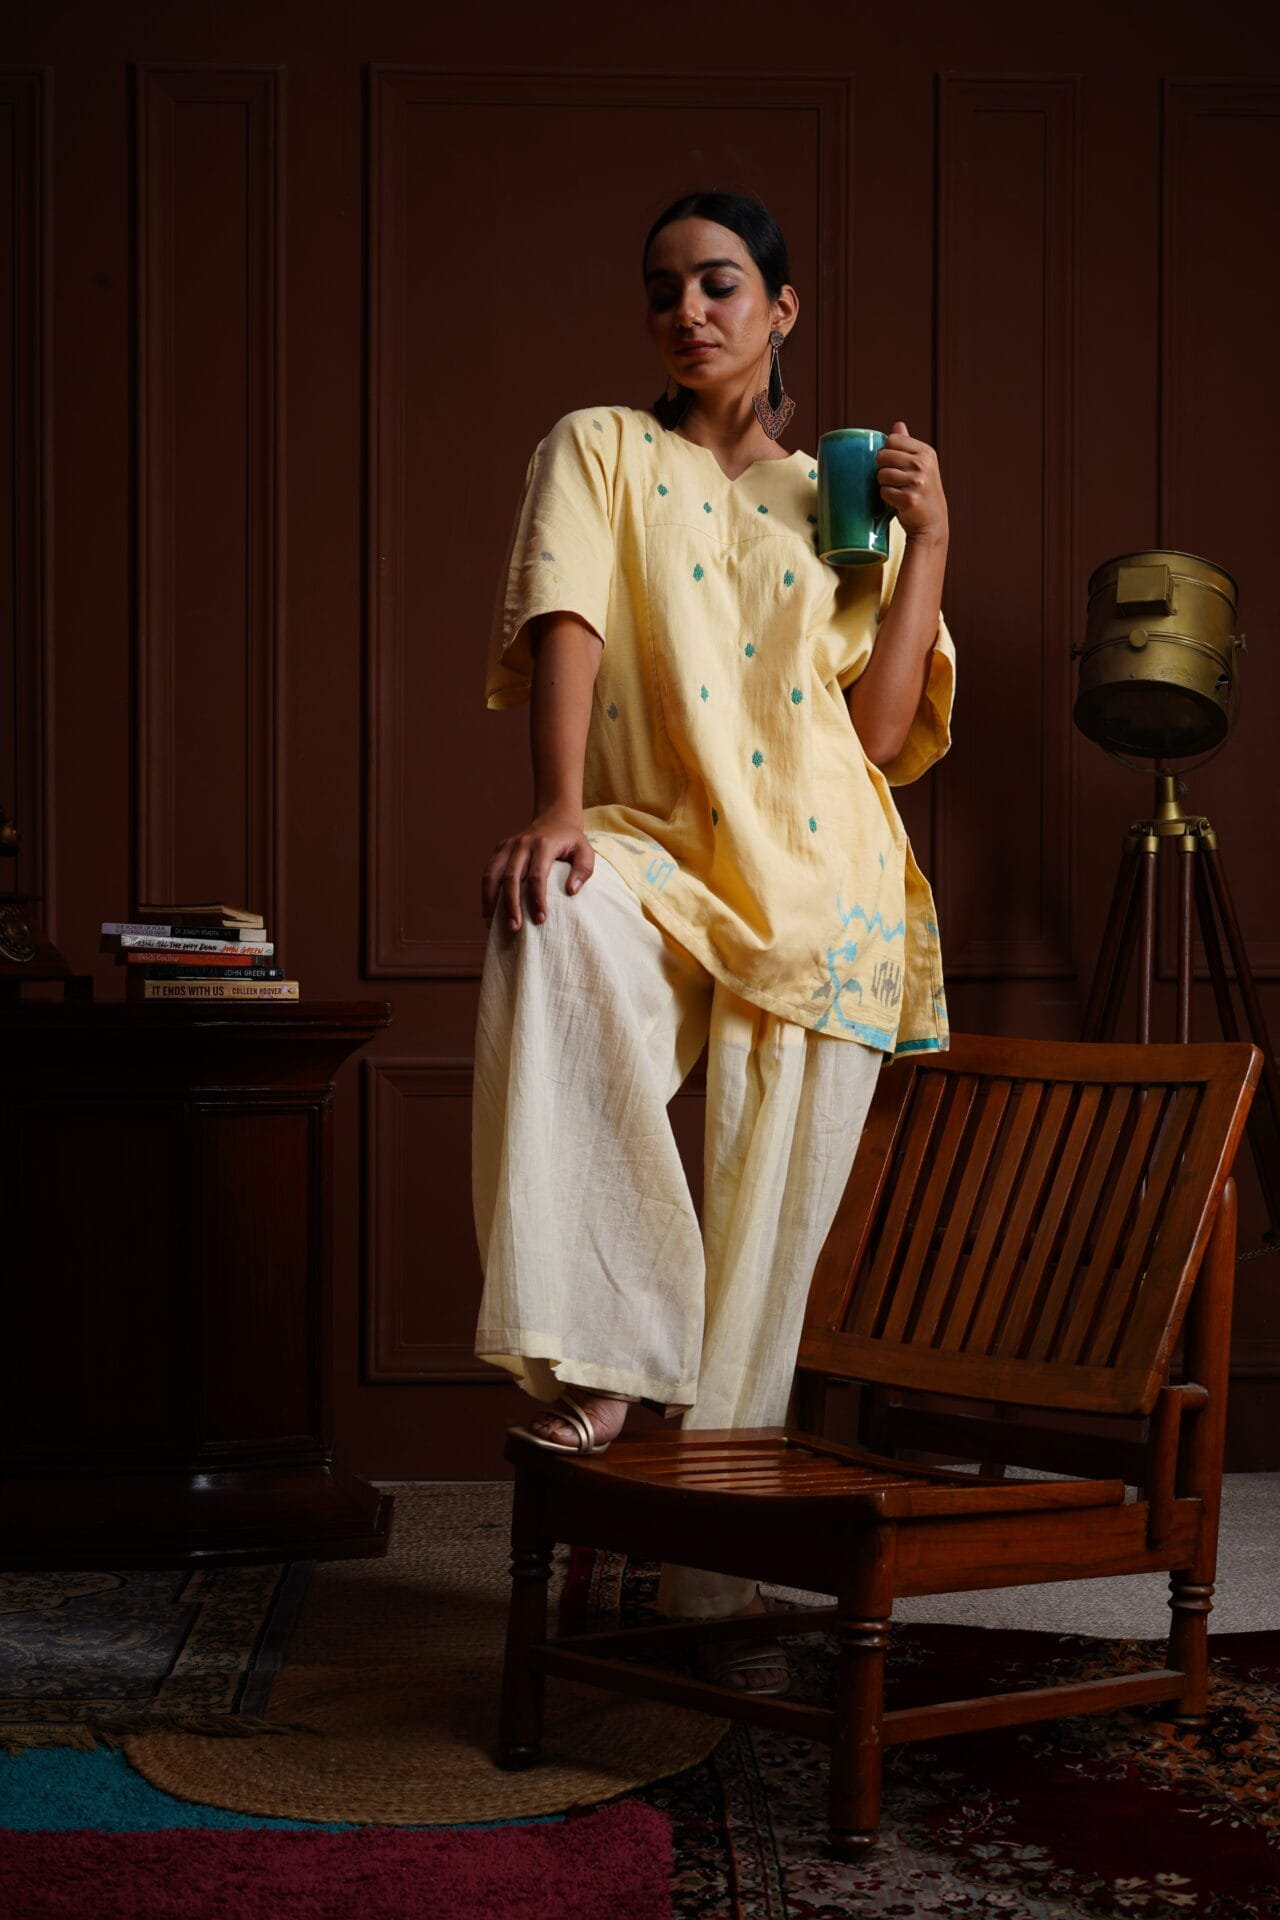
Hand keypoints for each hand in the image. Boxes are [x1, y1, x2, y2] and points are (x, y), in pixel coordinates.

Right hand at [481, 809, 594, 932]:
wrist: (554, 818)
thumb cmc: (571, 841)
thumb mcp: (585, 851)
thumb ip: (584, 869)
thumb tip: (571, 891)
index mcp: (543, 844)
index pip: (537, 875)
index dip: (537, 899)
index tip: (540, 920)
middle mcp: (522, 843)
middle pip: (511, 877)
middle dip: (511, 905)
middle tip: (514, 928)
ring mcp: (508, 845)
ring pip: (493, 875)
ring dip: (491, 901)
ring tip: (492, 924)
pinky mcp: (500, 849)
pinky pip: (488, 872)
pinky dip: (486, 893)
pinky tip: (488, 912)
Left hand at [876, 419, 947, 542]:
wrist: (932, 521)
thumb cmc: (921, 491)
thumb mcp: (920, 465)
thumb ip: (907, 445)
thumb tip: (897, 425)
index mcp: (925, 452)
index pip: (892, 440)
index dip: (887, 452)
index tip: (894, 464)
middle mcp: (923, 464)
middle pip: (883, 456)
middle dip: (882, 468)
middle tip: (894, 480)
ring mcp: (917, 482)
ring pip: (882, 475)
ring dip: (884, 484)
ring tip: (897, 490)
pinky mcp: (909, 499)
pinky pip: (884, 492)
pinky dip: (886, 498)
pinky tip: (897, 501)